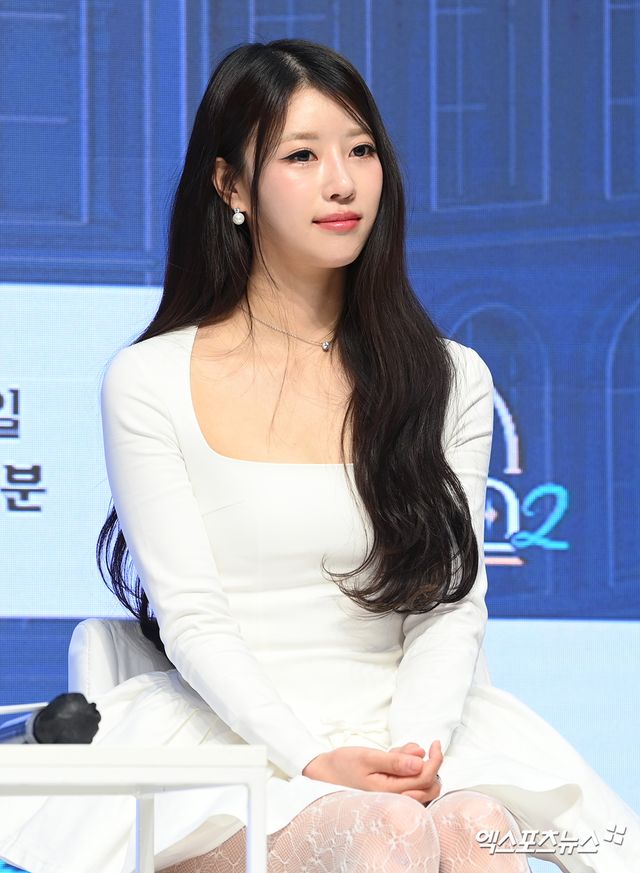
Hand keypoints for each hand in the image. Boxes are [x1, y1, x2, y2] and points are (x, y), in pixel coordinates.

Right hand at [302, 740, 442, 805]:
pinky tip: (393, 757)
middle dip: (429, 763)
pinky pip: (408, 781)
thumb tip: (421, 761)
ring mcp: (393, 798)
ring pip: (420, 783)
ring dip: (416, 764)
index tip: (434, 742)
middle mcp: (395, 799)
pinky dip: (407, 767)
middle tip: (416, 747)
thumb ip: (394, 761)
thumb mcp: (367, 758)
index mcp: (391, 792)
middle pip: (429, 784)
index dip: (436, 759)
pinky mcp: (389, 794)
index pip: (426, 778)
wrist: (323, 774)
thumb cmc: (342, 766)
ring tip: (397, 751)